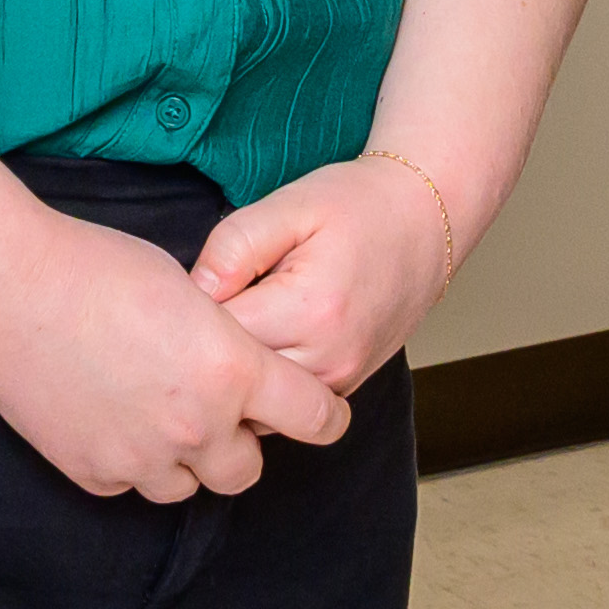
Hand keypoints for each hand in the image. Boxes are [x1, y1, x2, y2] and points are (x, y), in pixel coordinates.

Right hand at [0, 211, 358, 504]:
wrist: (7, 290)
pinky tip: (105, 412)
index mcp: (233, 369)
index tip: (320, 414)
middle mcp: (198, 425)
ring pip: (189, 485)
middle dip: (240, 442)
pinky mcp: (96, 473)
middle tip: (214, 408)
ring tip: (150, 408)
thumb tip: (235, 366)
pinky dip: (128, 458)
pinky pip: (131, 483)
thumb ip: (224, 340)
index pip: (315, 418)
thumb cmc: (95, 268)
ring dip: (183, 457)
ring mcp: (144, 457)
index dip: (323, 416)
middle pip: (250, 469)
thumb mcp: (187, 288)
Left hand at [194, 155, 460, 394]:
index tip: (183, 290)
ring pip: (256, 402)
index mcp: (311, 310)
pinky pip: (283, 403)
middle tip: (198, 306)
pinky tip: (257, 337)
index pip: (218, 337)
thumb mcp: (289, 205)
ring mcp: (341, 380)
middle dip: (207, 347)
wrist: (425, 221)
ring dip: (235, 369)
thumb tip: (194, 292)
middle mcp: (329, 358)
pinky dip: (262, 380)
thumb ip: (233, 246)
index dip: (190, 312)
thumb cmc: (357, 206)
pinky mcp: (344, 387)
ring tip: (231, 318)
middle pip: (235, 377)